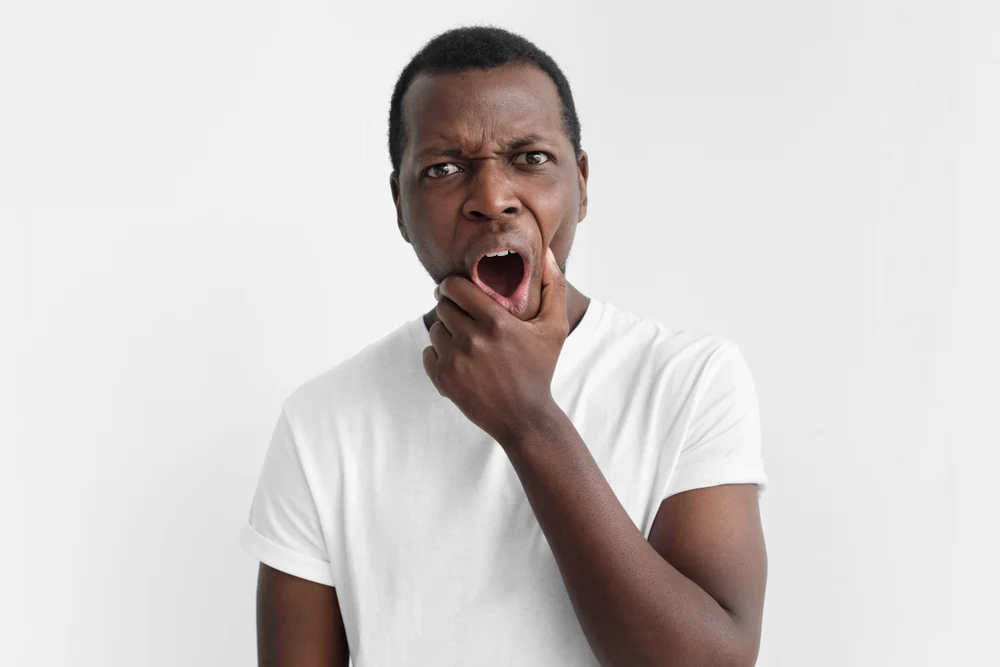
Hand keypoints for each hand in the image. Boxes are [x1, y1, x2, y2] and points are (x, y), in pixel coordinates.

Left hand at [423, 246, 569, 445]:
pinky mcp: (443, 380)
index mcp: (495, 321)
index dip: (454, 286)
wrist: (524, 417)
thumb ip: (553, 286)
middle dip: (450, 307)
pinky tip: (457, 359)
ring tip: (464, 339)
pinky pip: (428, 353)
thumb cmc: (540, 369)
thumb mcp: (555, 328)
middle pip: (442, 306)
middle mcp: (472, 339)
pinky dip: (438, 354)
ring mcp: (455, 361)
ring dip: (446, 331)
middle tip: (462, 314)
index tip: (459, 291)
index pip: (455, 287)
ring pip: (434, 330)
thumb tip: (545, 253)